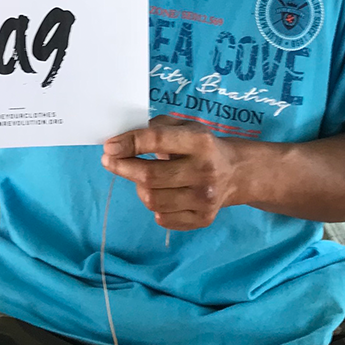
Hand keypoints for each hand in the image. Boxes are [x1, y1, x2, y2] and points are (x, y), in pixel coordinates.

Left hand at [101, 116, 243, 230]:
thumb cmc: (200, 145)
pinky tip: (161, 193)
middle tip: (109, 161)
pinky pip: (163, 217)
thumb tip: (122, 140)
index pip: (157, 140)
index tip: (109, 147)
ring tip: (142, 177)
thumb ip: (156, 127)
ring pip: (152, 200)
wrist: (235, 172)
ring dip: (139, 187)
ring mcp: (205, 199)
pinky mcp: (203, 219)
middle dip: (123, 168)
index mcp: (199, 142)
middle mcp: (205, 171)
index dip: (129, 144)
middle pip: (150, 176)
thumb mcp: (184, 125)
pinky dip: (154, 206)